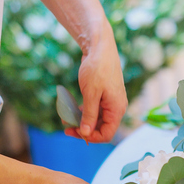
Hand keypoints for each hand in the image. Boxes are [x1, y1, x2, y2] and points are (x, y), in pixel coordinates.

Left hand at [65, 20, 127, 143]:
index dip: (91, 137)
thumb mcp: (91, 94)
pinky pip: (94, 109)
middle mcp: (115, 107)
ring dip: (81, 121)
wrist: (99, 47)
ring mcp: (109, 101)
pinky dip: (83, 112)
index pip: (107, 133)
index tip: (75, 132)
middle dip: (84, 129)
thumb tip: (85, 134)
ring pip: (96, 119)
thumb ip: (89, 115)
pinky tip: (71, 111)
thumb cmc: (97, 68)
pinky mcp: (103, 95)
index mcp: (117, 109)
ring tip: (66, 120)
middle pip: (101, 127)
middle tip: (66, 129)